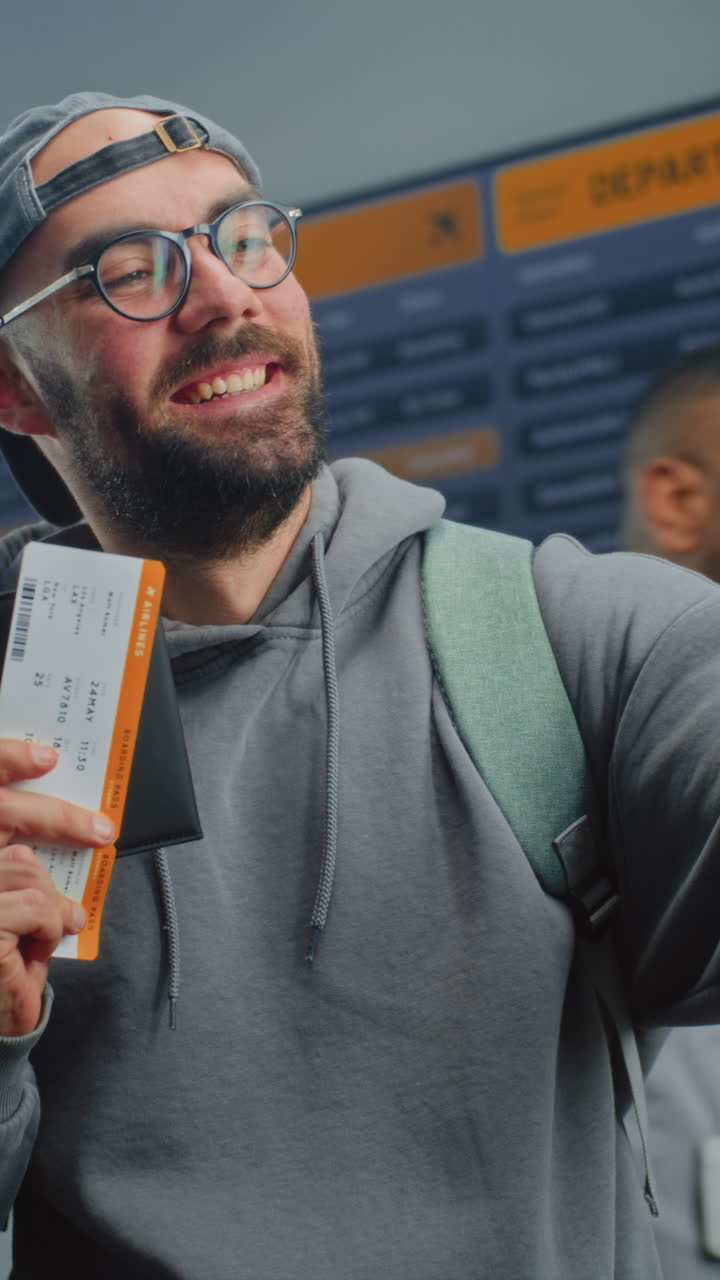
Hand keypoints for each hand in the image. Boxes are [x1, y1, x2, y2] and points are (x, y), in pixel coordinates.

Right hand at [0, 739, 115, 1036]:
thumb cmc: (3, 946)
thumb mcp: (10, 889)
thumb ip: (17, 844)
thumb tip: (65, 802)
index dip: (5, 759)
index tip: (48, 757)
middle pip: (2, 813)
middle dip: (59, 817)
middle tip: (103, 830)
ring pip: (25, 866)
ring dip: (48, 899)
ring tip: (49, 926)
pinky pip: (34, 907)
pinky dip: (47, 928)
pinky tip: (33, 950)